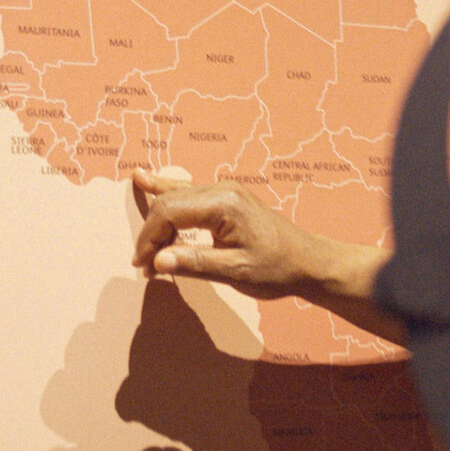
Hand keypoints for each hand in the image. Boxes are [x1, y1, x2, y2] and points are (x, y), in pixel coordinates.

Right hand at [131, 169, 385, 303]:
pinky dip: (165, 192)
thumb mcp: (235, 271)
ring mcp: (224, 191)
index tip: (143, 267)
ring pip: (176, 197)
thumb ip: (194, 264)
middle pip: (169, 203)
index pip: (170, 213)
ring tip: (142, 247)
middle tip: (143, 266)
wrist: (307, 262)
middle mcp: (222, 190)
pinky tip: (144, 179)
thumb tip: (158, 261)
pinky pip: (188, 193)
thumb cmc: (276, 269)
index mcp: (223, 204)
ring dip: (158, 223)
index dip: (149, 239)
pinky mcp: (225, 199)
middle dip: (152, 234)